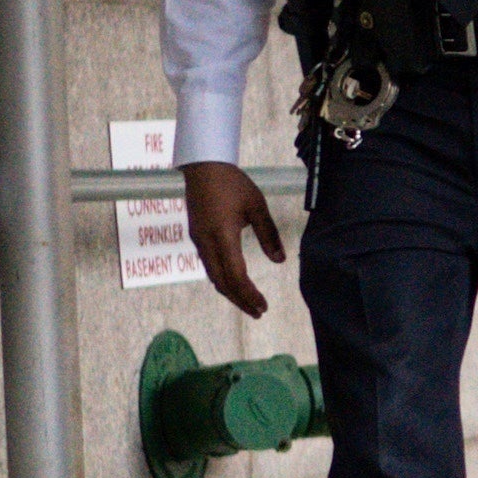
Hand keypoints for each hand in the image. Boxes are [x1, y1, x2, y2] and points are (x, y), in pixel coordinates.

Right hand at [183, 161, 285, 317]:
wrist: (203, 166)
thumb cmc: (233, 183)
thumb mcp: (257, 206)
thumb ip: (269, 234)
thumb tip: (280, 260)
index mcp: (222, 235)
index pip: (236, 275)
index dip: (249, 294)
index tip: (263, 306)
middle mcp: (206, 242)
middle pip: (222, 282)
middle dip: (240, 300)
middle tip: (258, 312)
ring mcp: (198, 241)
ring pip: (213, 276)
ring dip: (230, 292)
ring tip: (249, 303)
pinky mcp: (196, 236)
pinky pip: (209, 265)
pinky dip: (222, 279)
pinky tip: (234, 282)